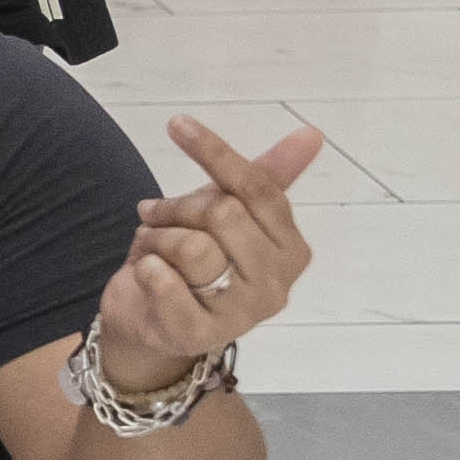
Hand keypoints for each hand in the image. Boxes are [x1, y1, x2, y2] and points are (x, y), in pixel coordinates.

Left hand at [93, 118, 323, 396]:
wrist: (152, 320)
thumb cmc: (195, 261)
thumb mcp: (227, 212)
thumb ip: (266, 177)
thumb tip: (313, 133)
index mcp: (291, 248)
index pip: (259, 189)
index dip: (216, 152)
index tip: (177, 124)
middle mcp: (277, 284)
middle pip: (224, 213)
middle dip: (178, 207)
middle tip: (155, 215)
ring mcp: (242, 314)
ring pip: (195, 247)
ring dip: (158, 237)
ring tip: (151, 246)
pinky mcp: (200, 334)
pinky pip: (167, 284)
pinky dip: (147, 268)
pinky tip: (147, 272)